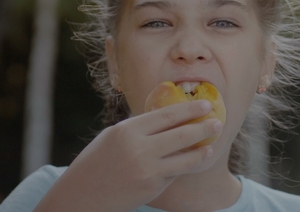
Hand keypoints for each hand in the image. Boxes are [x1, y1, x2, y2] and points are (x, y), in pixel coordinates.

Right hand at [33, 99, 221, 210]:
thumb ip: (141, 127)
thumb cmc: (97, 162)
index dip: (190, 108)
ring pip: (185, 158)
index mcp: (128, 130)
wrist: (81, 196)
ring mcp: (147, 170)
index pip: (167, 115)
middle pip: (181, 134)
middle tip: (218, 121)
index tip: (206, 103)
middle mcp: (139, 149)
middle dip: (203, 126)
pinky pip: (174, 173)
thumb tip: (170, 116)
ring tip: (211, 143)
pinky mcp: (152, 188)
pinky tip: (193, 160)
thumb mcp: (114, 136)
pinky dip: (184, 165)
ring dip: (202, 149)